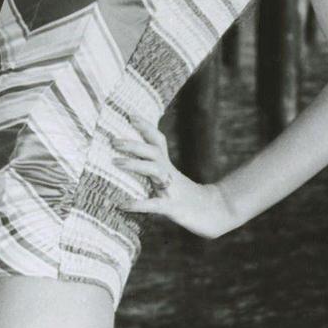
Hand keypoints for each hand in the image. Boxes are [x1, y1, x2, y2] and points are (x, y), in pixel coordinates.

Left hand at [113, 119, 236, 240]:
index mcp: (168, 166)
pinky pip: (154, 204)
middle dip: (133, 144)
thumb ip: (154, 170)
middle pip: (153, 152)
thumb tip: (130, 162)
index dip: (145, 126)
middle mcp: (169, 174)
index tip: (130, 115)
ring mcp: (172, 190)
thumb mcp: (170, 179)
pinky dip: (137, 204)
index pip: (157, 140)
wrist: (214, 212)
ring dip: (135, 164)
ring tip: (115, 162)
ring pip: (155, 171)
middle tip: (113, 140)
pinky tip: (122, 204)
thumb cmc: (187, 197)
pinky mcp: (172, 207)